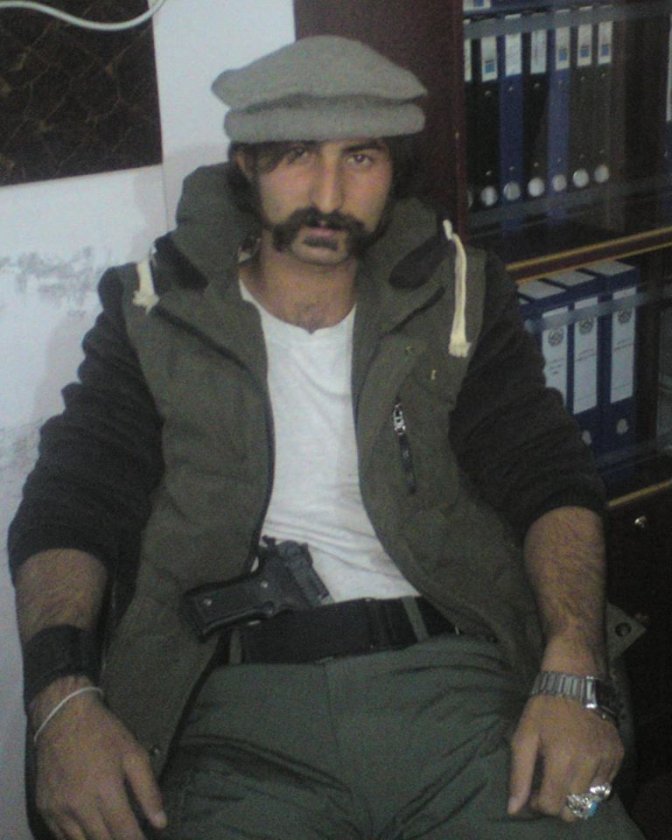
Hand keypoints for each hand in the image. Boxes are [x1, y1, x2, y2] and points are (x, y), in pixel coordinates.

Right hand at [33, 682, 166, 839]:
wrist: (62, 717)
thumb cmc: (103, 733)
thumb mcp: (134, 754)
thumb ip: (148, 790)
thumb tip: (160, 823)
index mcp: (105, 791)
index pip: (125, 833)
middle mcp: (80, 806)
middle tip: (130, 836)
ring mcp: (59, 810)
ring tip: (113, 835)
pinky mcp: (44, 809)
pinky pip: (61, 837)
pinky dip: (77, 839)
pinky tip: (90, 833)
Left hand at [507, 694, 623, 821]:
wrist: (575, 680)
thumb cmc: (545, 707)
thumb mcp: (524, 736)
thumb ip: (519, 775)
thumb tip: (513, 809)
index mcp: (562, 760)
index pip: (553, 806)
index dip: (539, 804)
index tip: (534, 791)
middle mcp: (589, 764)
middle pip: (574, 810)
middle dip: (558, 804)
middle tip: (549, 785)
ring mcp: (607, 760)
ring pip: (592, 800)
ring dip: (576, 793)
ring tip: (564, 772)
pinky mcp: (618, 755)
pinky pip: (606, 783)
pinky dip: (592, 781)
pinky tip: (581, 763)